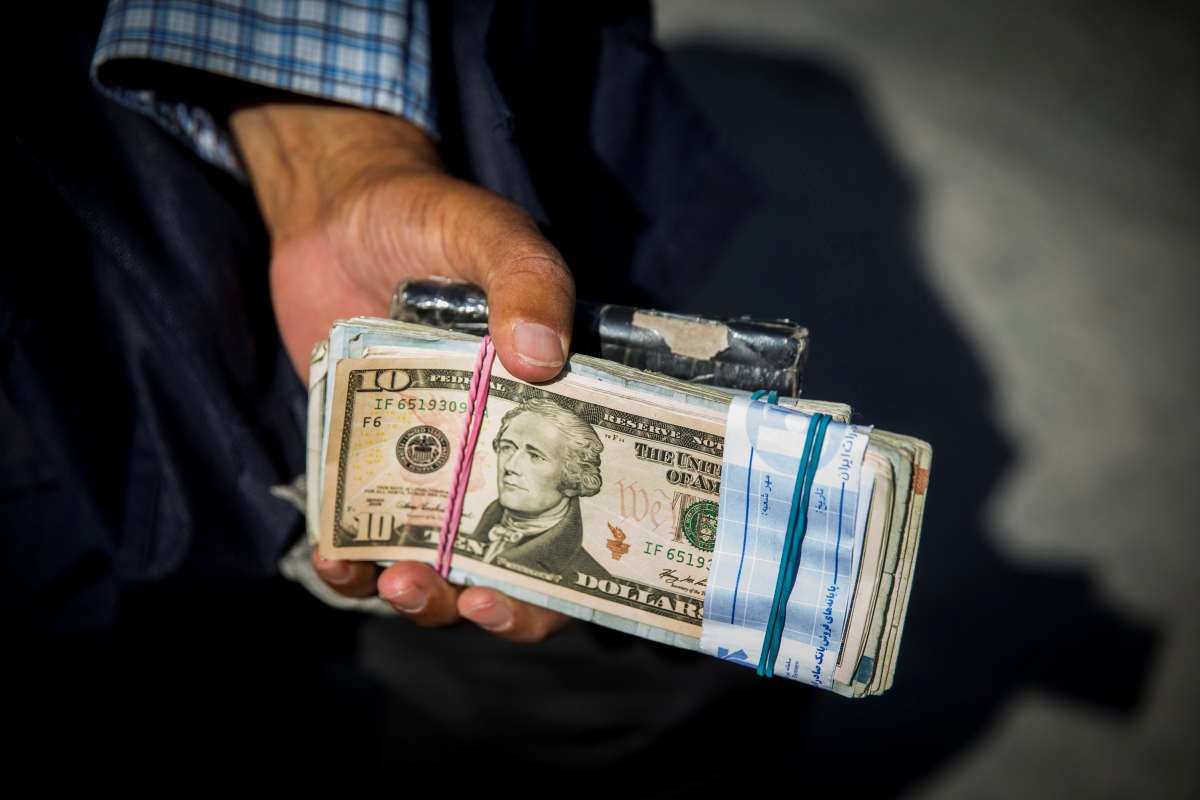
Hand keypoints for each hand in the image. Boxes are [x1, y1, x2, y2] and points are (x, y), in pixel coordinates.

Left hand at [230, 101, 572, 640]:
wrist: (335, 213)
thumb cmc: (427, 219)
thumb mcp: (486, 235)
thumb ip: (524, 281)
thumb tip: (544, 357)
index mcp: (550, 413)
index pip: (575, 515)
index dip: (559, 579)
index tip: (519, 592)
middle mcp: (498, 453)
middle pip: (508, 563)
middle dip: (484, 600)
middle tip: (452, 594)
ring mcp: (430, 463)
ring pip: (436, 562)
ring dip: (417, 591)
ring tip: (387, 579)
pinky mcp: (367, 461)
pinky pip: (364, 533)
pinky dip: (350, 563)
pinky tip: (335, 559)